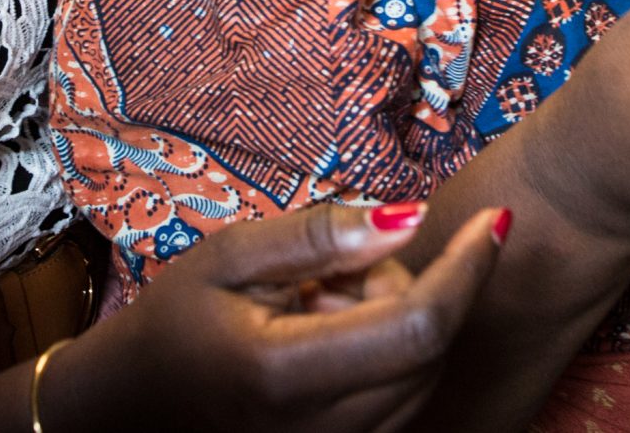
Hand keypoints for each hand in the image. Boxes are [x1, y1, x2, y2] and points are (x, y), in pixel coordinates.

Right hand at [50, 202, 506, 432]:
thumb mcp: (230, 254)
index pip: (416, 326)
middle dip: (410, 288)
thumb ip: (320, 234)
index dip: (468, 269)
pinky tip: (333, 338)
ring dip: (399, 326)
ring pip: (426, 379)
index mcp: (284, 372)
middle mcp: (319, 431)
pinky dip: (392, 360)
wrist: (133, 405)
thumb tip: (412, 217)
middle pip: (430, 350)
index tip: (496, 219)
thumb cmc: (176, 320)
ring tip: (319, 305)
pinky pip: (407, 404)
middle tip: (334, 268)